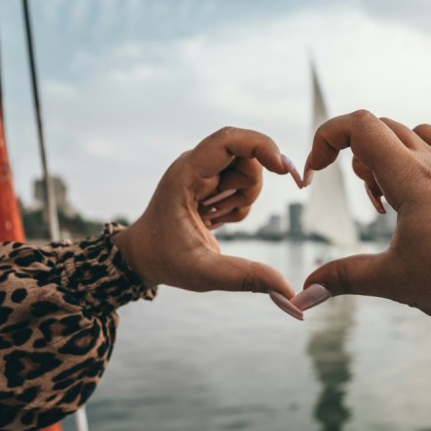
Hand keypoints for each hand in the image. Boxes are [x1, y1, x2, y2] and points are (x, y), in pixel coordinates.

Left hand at [113, 127, 304, 317]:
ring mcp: (202, 172)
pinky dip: (238, 204)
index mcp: (186, 175)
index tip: (283, 170)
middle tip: (224, 216)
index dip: (260, 146)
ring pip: (247, 170)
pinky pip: (242, 183)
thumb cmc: (166, 261)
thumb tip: (287, 290)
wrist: (143, 257)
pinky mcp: (209, 181)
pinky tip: (214, 220)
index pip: (228, 140)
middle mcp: (194, 165)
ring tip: (214, 220)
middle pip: (245, 156)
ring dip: (242, 199)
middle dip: (249, 188)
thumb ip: (245, 277)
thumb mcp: (204, 274)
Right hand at [292, 111, 430, 321]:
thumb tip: (303, 294)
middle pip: (385, 127)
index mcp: (410, 177)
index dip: (327, 138)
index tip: (315, 174)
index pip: (361, 125)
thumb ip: (344, 279)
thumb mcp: (393, 281)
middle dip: (357, 155)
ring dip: (392, 155)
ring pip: (419, 136)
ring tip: (391, 197)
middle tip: (366, 202)